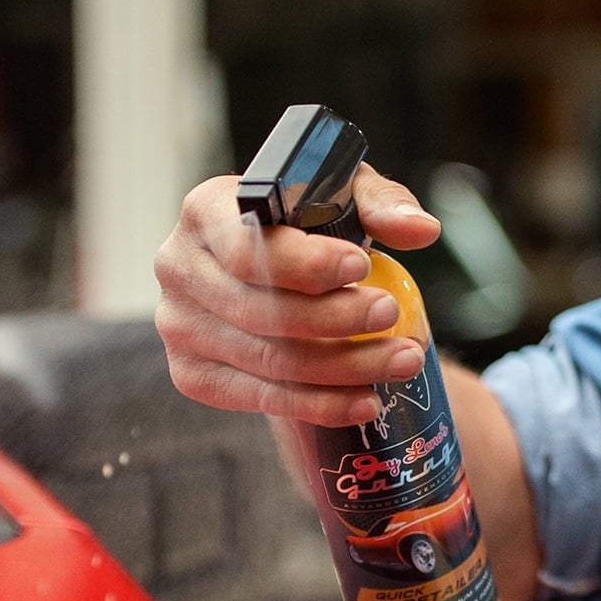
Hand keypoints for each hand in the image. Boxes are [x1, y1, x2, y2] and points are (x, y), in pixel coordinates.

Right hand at [154, 163, 440, 425]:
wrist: (282, 277)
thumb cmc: (311, 225)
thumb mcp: (345, 196)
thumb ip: (382, 204)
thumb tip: (421, 231)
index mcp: (206, 211)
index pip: (246, 246)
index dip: (305, 263)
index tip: (361, 267)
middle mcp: (179, 267)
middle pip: (259, 309)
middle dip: (336, 319)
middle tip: (392, 316)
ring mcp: (180, 327)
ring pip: (267, 360)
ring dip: (344, 367)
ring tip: (402, 360)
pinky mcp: (193, 375)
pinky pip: (260, 398)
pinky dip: (319, 404)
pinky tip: (365, 402)